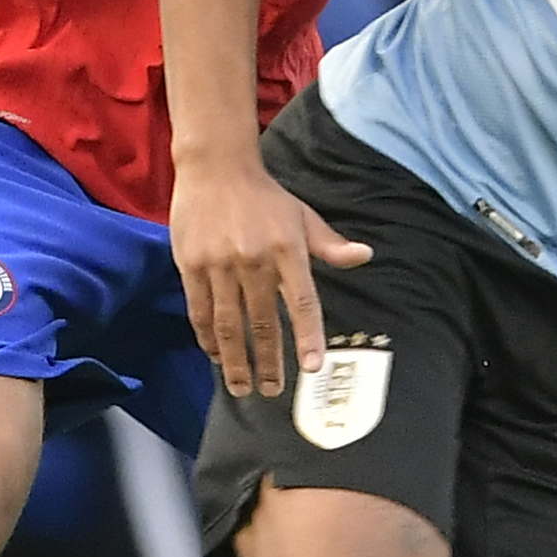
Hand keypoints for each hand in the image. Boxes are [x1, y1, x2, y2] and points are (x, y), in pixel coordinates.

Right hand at [171, 148, 368, 399]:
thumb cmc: (264, 196)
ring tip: (241, 386)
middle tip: (271, 390)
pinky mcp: (191, 264)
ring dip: (235, 360)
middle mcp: (254, 259)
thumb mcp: (302, 216)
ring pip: (229, 323)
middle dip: (268, 362)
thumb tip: (365, 256)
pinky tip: (215, 354)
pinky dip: (207, 336)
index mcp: (287, 249)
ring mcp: (220, 264)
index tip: (312, 367)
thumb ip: (330, 244)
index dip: (308, 337)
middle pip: (263, 322)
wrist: (215, 166)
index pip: (302, 302)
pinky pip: (200, 309)